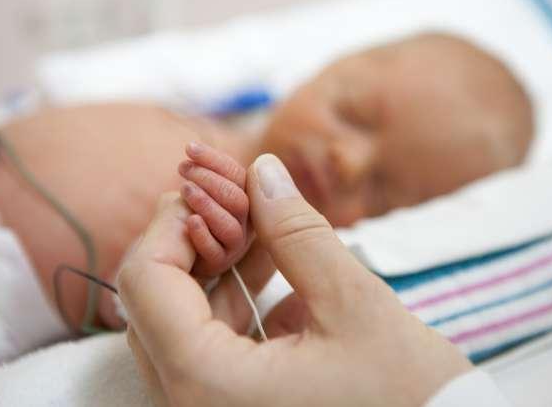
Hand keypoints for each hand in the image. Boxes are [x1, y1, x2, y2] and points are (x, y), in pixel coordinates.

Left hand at [118, 154, 472, 406]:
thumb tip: (262, 168)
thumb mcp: (353, 303)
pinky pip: (214, 343)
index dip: (172, 220)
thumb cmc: (407, 395)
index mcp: (207, 385)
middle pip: (154, 301)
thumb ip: (298, 230)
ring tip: (265, 223)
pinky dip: (238, 298)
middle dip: (196, 239)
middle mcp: (191, 406)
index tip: (211, 184)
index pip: (144, 283)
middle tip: (240, 198)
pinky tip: (277, 263)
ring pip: (183, 320)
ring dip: (219, 265)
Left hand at [178, 142, 251, 276]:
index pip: (242, 178)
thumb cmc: (177, 226)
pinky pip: (216, 253)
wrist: (166, 263)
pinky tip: (190, 221)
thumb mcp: (189, 199)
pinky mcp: (219, 270)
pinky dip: (203, 235)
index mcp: (243, 204)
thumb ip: (204, 182)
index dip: (217, 162)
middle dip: (212, 179)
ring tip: (185, 190)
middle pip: (241, 201)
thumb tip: (194, 154)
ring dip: (208, 204)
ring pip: (231, 227)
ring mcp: (233, 250)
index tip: (190, 149)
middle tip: (183, 168)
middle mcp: (244, 227)